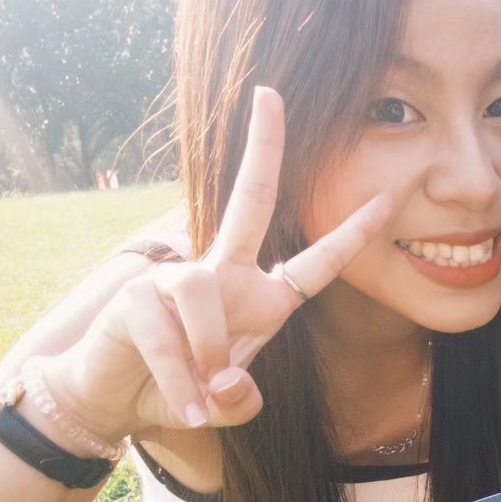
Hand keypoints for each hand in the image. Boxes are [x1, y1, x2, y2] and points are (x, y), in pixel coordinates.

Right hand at [46, 86, 394, 440]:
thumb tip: (227, 379)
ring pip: (205, 295)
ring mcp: (177, 279)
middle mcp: (223, 276)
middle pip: (251, 200)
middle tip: (271, 95)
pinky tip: (185, 406)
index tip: (387, 201)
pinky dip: (179, 380)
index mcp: (260, 298)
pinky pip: (170, 335)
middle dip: (263, 149)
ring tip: (200, 396)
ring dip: (207, 354)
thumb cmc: (178, 391)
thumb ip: (242, 401)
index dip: (350, 236)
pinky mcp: (137, 296)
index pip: (315, 264)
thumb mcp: (226, 403)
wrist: (113, 401)